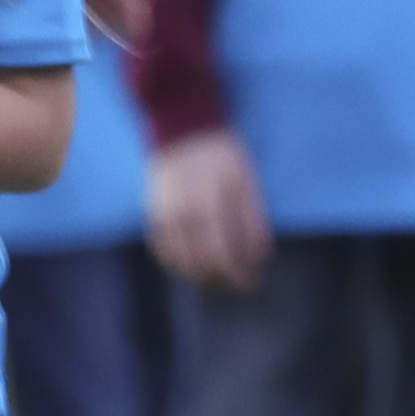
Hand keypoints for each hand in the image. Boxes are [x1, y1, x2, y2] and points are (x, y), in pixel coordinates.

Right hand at [148, 128, 268, 293]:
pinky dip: (177, 263)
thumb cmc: (220, 153)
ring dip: (200, 278)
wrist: (182, 129)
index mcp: (208, 208)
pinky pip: (162, 250)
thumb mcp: (245, 179)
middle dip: (222, 282)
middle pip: (200, 267)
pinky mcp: (153, 214)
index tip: (252, 284)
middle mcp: (182, 217)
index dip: (238, 277)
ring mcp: (164, 217)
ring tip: (220, 280)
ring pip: (179, 263)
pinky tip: (193, 265)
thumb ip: (252, 217)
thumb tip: (261, 253)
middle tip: (240, 286)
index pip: (223, 258)